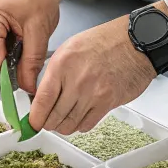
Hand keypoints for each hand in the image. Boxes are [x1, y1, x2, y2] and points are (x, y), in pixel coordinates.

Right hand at [0, 0, 72, 93]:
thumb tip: (27, 84)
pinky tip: (25, 49)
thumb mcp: (38, 31)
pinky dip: (14, 53)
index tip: (18, 81)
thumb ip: (32, 59)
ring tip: (28, 55)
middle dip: (8, 64)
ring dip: (12, 59)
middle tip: (26, 71)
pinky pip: (3, 47)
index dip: (3, 67)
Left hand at [28, 13, 155, 134]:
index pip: (42, 99)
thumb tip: (42, 94)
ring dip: (63, 126)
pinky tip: (79, 118)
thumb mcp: (70, 48)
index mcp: (62, 64)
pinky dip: (80, 125)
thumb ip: (55, 71)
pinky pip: (87, 124)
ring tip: (62, 121)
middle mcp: (76, 80)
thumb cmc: (105, 41)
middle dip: (47, 124)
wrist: (135, 42)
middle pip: (54, 116)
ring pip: (70, 124)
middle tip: (45, 123)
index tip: (32, 122)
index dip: (35, 117)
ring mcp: (92, 93)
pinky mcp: (107, 103)